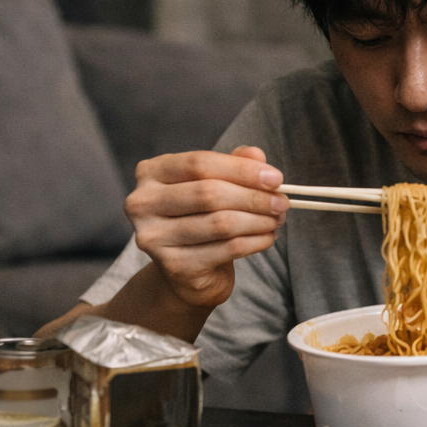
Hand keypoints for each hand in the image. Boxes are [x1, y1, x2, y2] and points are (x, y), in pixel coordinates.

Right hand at [125, 145, 287, 309]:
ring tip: (277, 220)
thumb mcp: (216, 184)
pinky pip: (226, 249)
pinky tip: (268, 237)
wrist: (187, 270)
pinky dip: (255, 242)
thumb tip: (257, 155)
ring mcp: (154, 237)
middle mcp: (143, 203)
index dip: (242, 170)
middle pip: (209, 193)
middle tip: (282, 202)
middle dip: (254, 198)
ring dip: (259, 221)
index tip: (276, 178)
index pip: (200, 164)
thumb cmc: (201, 218)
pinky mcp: (174, 266)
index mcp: (151, 173)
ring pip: (221, 224)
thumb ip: (234, 164)